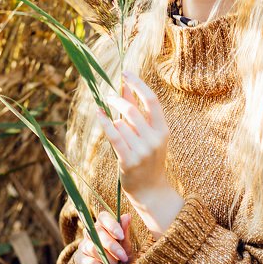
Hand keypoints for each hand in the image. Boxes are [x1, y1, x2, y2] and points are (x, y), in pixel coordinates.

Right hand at [73, 212, 132, 263]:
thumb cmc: (123, 260)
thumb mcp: (127, 247)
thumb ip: (125, 232)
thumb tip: (127, 216)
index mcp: (103, 226)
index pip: (103, 217)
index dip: (111, 224)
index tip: (121, 236)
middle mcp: (91, 233)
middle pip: (97, 233)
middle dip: (112, 246)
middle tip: (124, 257)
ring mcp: (83, 246)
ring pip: (93, 248)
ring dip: (109, 260)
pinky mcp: (79, 261)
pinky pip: (89, 262)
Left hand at [96, 71, 170, 204]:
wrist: (150, 190)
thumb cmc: (148, 158)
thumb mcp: (148, 134)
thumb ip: (137, 111)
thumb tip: (124, 87)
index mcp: (163, 130)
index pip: (152, 100)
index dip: (138, 84)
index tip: (125, 73)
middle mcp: (155, 139)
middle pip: (132, 110)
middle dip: (117, 100)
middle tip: (109, 97)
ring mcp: (143, 151)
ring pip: (120, 124)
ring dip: (114, 124)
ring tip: (118, 133)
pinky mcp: (129, 161)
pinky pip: (114, 136)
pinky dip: (105, 123)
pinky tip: (99, 114)